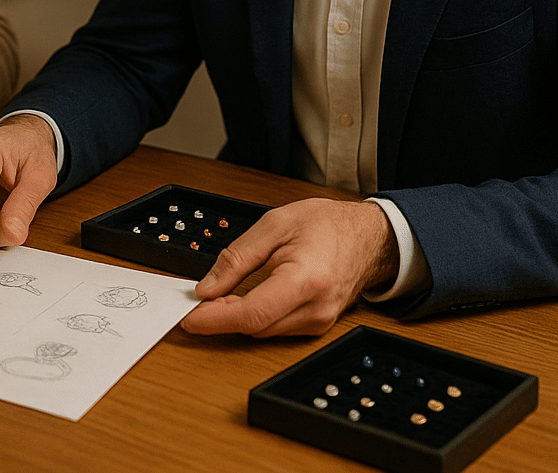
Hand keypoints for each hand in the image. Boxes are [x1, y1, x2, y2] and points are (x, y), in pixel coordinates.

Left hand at [179, 198, 398, 336]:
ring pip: (262, 332)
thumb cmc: (327, 225)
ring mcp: (319, 322)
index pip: (252, 314)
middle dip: (220, 316)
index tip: (189, 317)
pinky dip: (254, 318)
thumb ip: (237, 258)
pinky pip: (276, 329)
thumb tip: (207, 287)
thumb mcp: (274, 225)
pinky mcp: (317, 326)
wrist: (368, 236)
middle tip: (197, 298)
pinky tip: (241, 302)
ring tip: (217, 297)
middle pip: (254, 327)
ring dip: (235, 318)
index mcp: (305, 280)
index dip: (214, 319)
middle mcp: (315, 309)